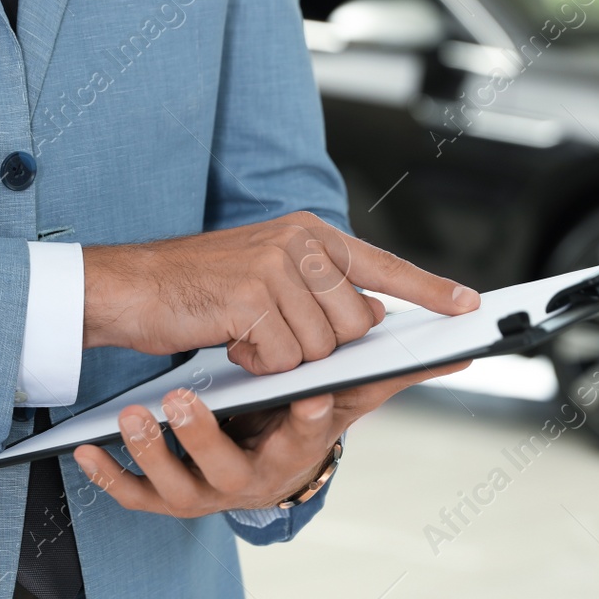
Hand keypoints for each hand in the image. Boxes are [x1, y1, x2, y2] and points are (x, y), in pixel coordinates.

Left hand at [73, 361, 470, 515]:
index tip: (310, 396)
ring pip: (177, 487)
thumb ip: (390, 375)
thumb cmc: (298, 424)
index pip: (307, 438)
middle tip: (184, 399)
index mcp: (295, 454)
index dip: (310, 420)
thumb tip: (464, 353)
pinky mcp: (163, 501)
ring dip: (156, 452)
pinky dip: (109, 477)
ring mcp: (205, 495)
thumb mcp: (343, 403)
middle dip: (208, 437)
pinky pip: (133, 498)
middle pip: (230, 471)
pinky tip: (85, 452)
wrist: (256, 467)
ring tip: (140, 413)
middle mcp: (251, 482)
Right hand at [82, 211, 478, 374]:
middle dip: (320, 349)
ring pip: (321, 348)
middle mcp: (300, 242)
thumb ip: (319, 291)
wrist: (128, 287)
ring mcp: (277, 267)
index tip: (469, 305)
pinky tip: (230, 341)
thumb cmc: (195, 291)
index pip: (382, 266)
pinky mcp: (252, 298)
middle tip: (272, 336)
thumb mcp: (265, 277)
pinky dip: (258, 366)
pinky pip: (284, 360)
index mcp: (309, 233)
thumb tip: (372, 321)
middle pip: (355, 325)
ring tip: (244, 335)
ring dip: (283, 359)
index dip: (429, 290)